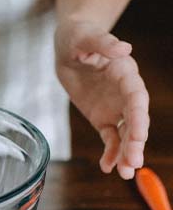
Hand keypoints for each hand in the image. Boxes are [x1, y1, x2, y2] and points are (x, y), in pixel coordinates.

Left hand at [55, 19, 148, 178]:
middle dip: (135, 142)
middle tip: (134, 163)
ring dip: (126, 153)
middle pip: (135, 121)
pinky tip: (108, 167)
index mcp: (125, 73)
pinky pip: (109, 137)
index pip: (136, 98)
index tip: (140, 135)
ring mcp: (115, 107)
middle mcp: (125, 93)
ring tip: (125, 173)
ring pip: (125, 134)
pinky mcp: (102, 116)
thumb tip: (124, 48)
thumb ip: (104, 43)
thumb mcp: (86, 36)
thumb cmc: (80, 36)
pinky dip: (110, 152)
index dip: (139, 116)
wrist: (68, 46)